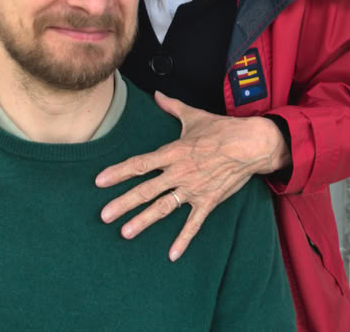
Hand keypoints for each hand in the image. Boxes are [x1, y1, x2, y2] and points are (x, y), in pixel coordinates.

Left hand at [95, 91, 289, 260]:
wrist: (250, 144)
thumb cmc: (221, 129)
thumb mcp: (193, 116)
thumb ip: (171, 106)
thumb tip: (158, 94)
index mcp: (173, 152)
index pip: (140, 164)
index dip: (118, 172)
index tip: (100, 180)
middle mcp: (179, 172)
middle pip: (145, 190)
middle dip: (123, 203)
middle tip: (104, 215)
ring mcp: (193, 189)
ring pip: (163, 208)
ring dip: (143, 221)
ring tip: (125, 233)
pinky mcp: (208, 201)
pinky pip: (193, 224)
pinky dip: (183, 239)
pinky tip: (172, 254)